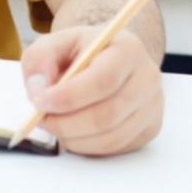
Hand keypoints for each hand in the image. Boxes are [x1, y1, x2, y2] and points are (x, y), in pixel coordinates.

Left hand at [20, 26, 162, 156]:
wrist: (108, 60)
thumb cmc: (81, 52)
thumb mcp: (55, 43)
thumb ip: (40, 59)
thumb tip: (39, 90)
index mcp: (128, 49)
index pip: (103, 80)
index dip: (68, 97)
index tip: (40, 102)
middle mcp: (147, 77)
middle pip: (107, 115)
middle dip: (66, 123)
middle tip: (41, 119)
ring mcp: (152, 106)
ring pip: (110, 137)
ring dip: (74, 138)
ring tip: (55, 124)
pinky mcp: (149, 128)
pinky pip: (115, 148)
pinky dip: (87, 146)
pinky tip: (74, 131)